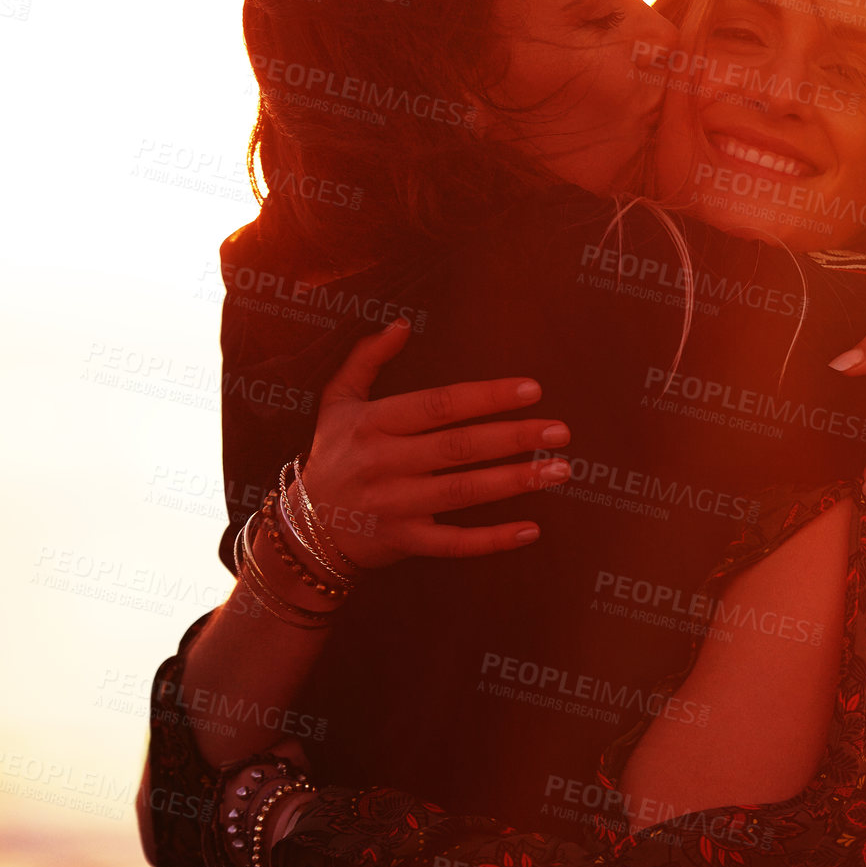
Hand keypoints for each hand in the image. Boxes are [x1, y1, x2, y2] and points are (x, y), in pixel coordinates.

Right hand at [299, 318, 570, 566]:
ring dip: (514, 481)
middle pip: (458, 447)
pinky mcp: (403, 542)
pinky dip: (491, 540)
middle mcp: (383, 462)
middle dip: (513, 438)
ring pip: (462, 492)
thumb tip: (401, 323)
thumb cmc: (333, 454)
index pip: (439, 404)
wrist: (304, 527)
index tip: (533, 390)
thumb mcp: (338, 402)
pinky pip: (452, 543)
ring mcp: (393, 505)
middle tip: (561, 431)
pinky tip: (530, 529)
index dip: (486, 397)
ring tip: (560, 469)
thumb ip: (367, 359)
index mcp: (373, 422)